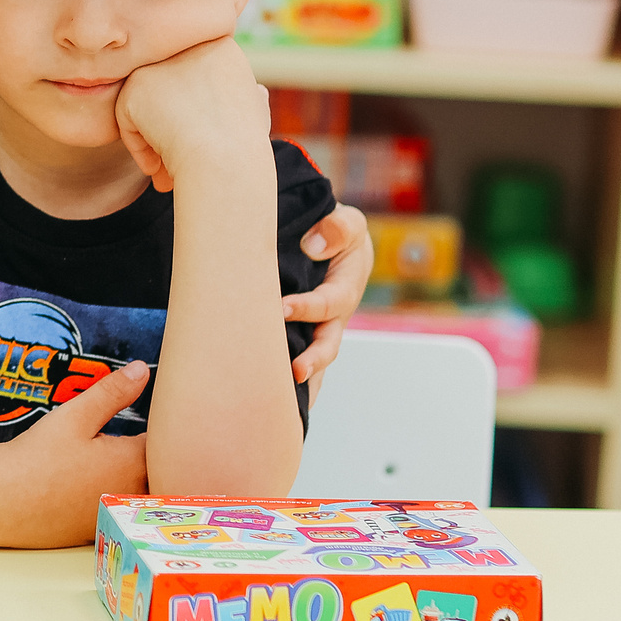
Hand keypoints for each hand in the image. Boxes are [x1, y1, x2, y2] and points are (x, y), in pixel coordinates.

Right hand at [0, 360, 151, 544]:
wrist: (5, 502)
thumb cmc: (40, 456)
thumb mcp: (76, 415)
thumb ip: (112, 392)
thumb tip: (143, 369)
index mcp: (135, 463)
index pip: (166, 443)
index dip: (162, 428)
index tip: (157, 415)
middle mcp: (133, 493)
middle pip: (158, 471)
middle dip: (154, 455)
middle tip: (144, 437)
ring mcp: (117, 515)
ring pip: (140, 493)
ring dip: (137, 479)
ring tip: (116, 461)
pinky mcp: (99, 530)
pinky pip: (120, 511)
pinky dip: (116, 498)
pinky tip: (93, 488)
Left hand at [115, 36, 269, 192]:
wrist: (225, 161)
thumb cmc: (245, 146)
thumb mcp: (258, 114)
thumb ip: (250, 97)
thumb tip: (258, 91)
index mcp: (221, 45)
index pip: (193, 77)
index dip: (197, 114)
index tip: (206, 140)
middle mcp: (188, 45)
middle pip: (168, 88)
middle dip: (172, 124)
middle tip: (183, 157)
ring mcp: (160, 62)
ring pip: (145, 102)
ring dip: (154, 135)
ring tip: (168, 167)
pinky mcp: (136, 84)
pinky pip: (127, 117)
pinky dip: (138, 145)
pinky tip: (156, 164)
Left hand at [285, 203, 374, 386]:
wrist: (328, 238)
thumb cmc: (337, 231)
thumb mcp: (348, 222)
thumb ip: (339, 228)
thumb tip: (314, 245)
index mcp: (346, 287)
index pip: (329, 303)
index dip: (308, 308)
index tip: (282, 308)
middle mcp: (334, 314)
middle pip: (328, 342)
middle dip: (314, 359)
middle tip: (295, 371)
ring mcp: (320, 327)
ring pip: (313, 357)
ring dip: (303, 376)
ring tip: (284, 397)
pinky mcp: (303, 332)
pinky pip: (299, 356)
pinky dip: (291, 379)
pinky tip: (273, 398)